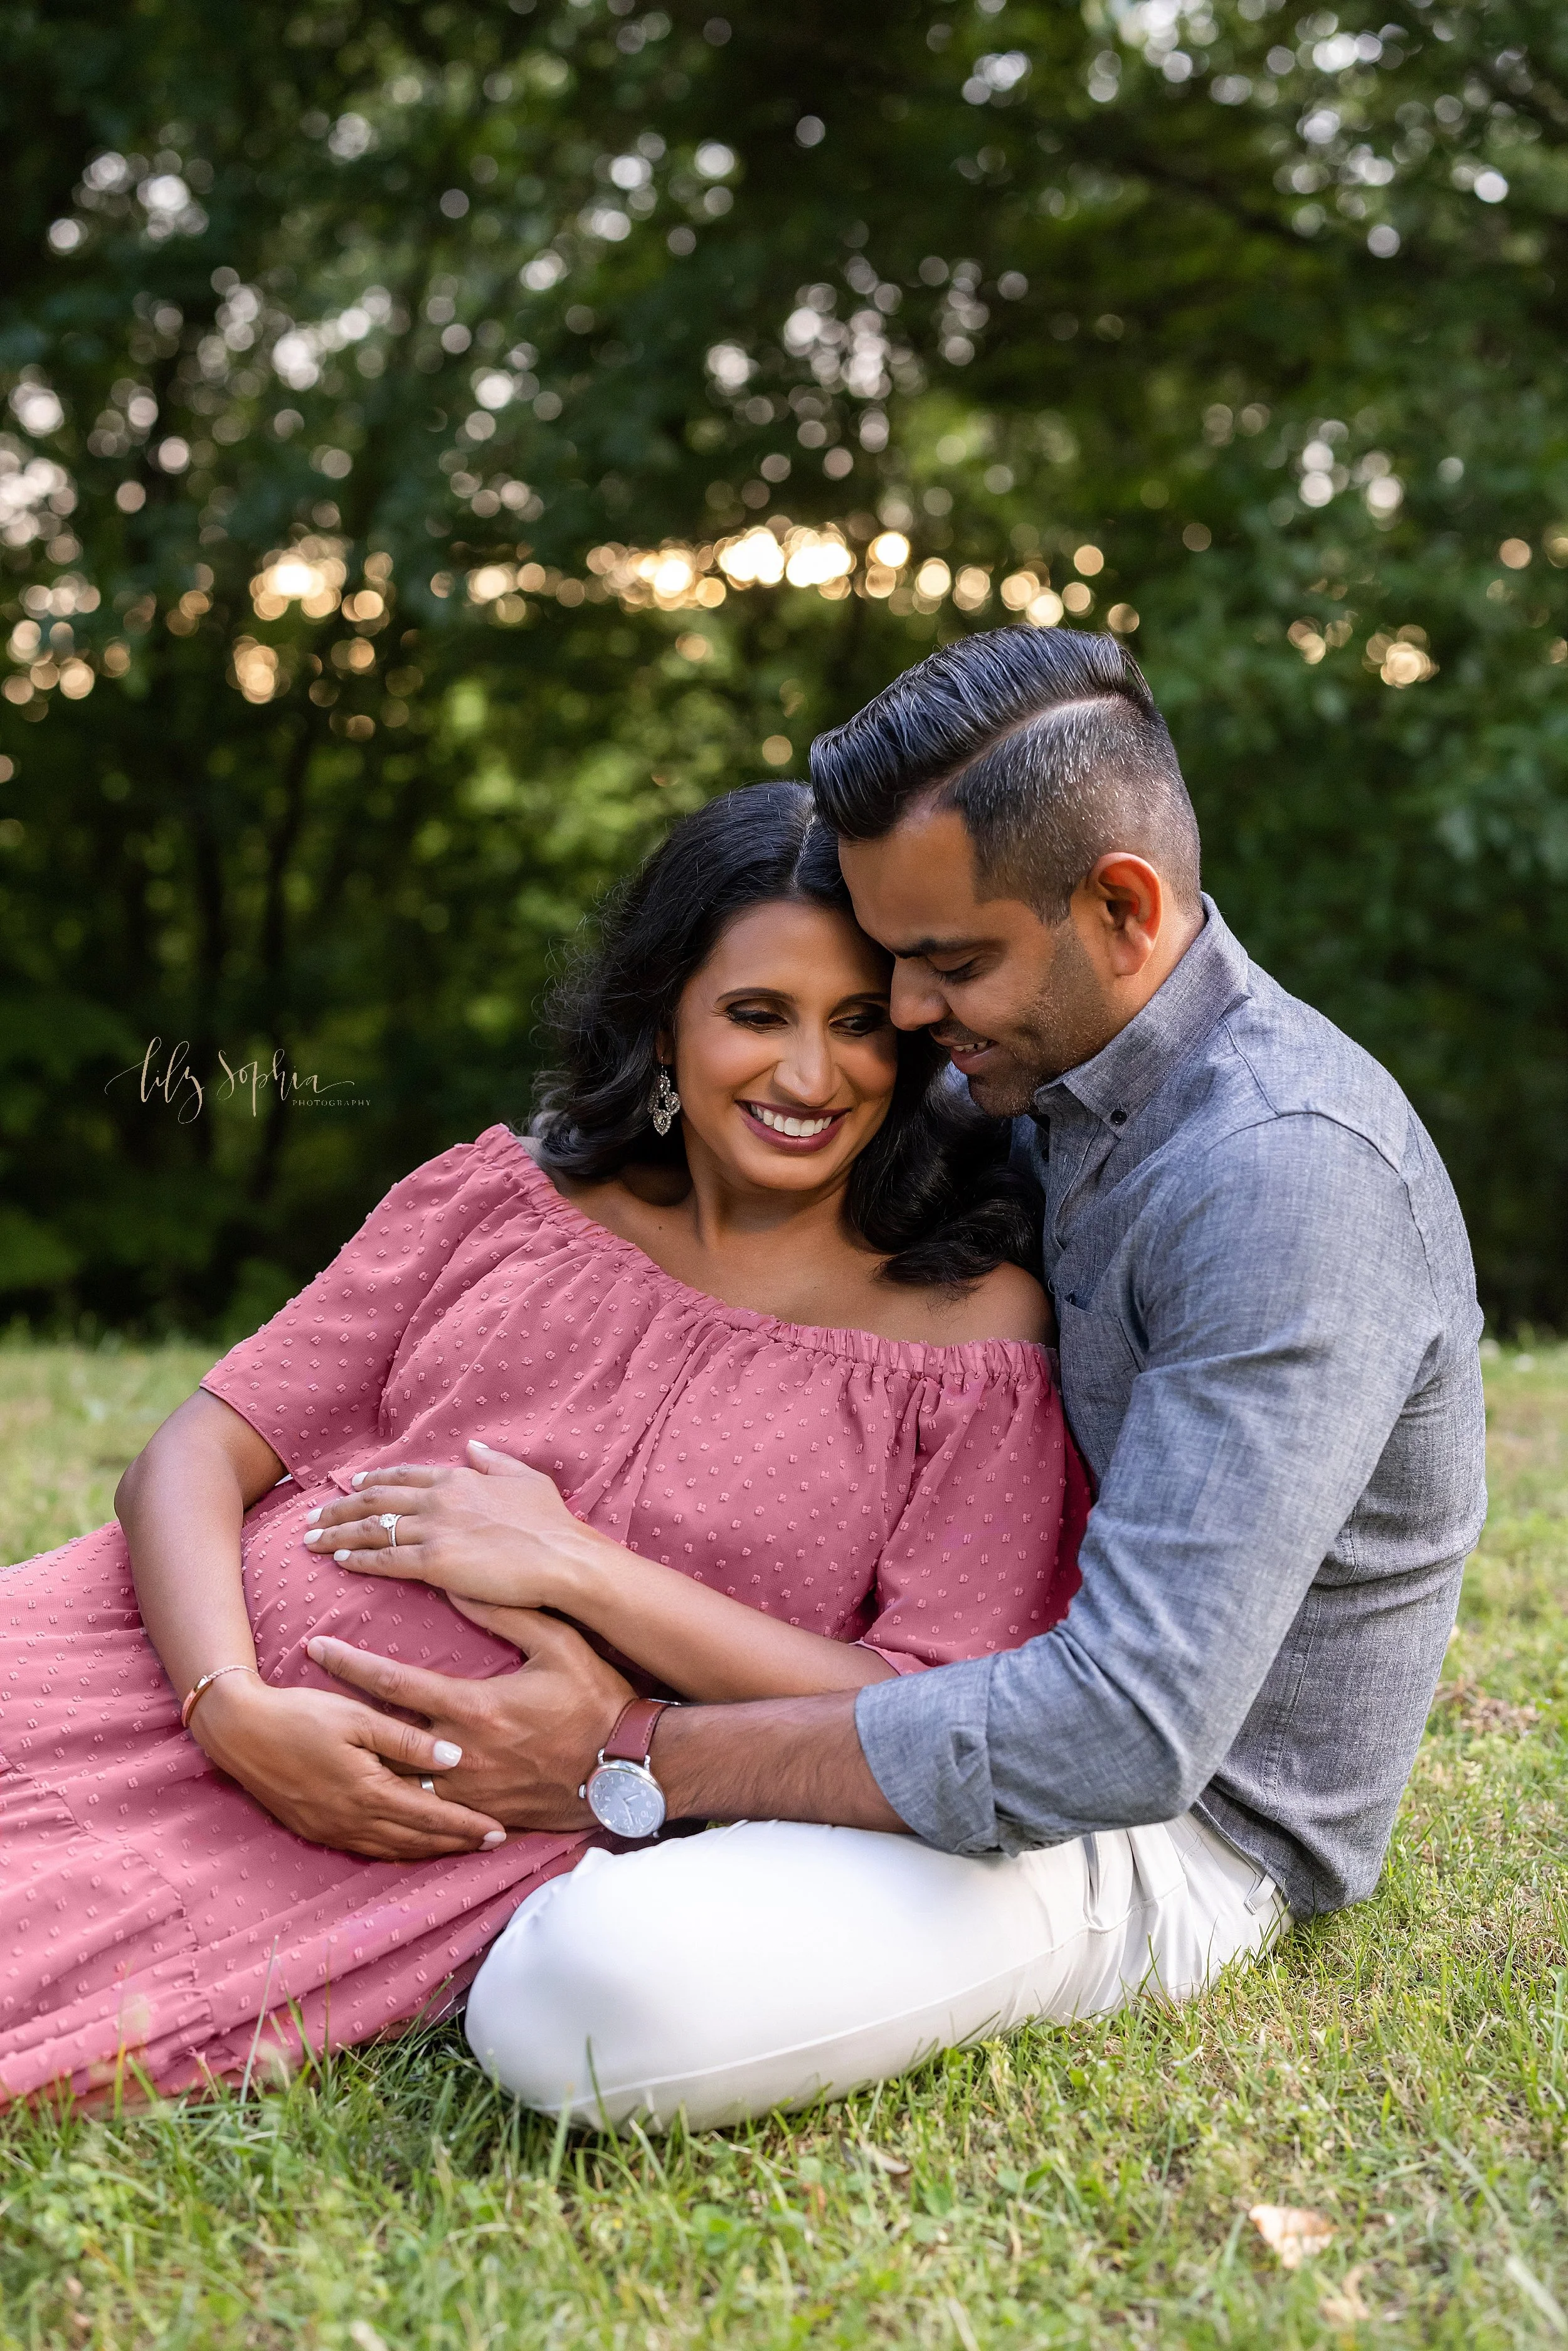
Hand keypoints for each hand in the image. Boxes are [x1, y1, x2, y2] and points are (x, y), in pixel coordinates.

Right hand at [190, 1669, 508, 1861]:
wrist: (240, 1731)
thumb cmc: (301, 1715)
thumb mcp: (358, 1718)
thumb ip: (407, 1739)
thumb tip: (456, 1756)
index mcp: (368, 1791)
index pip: (431, 1816)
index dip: (468, 1825)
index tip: (500, 1830)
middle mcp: (352, 1820)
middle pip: (417, 1839)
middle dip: (457, 1843)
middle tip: (494, 1843)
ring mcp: (332, 1829)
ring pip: (394, 1849)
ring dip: (430, 1850)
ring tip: (462, 1846)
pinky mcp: (316, 1829)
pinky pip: (368, 1849)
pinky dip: (398, 1850)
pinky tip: (410, 1844)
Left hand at [302, 1441, 599, 1608]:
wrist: (563, 1557)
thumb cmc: (551, 1524)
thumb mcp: (526, 1478)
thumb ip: (494, 1461)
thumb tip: (472, 1446)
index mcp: (458, 1478)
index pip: (403, 1476)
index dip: (372, 1480)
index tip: (350, 1484)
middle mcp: (439, 1498)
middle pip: (374, 1499)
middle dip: (338, 1508)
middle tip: (310, 1518)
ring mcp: (434, 1529)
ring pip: (371, 1528)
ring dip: (336, 1533)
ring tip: (310, 1541)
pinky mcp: (434, 1562)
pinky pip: (385, 1559)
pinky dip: (358, 1558)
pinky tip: (338, 1560)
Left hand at [306, 1607, 634, 1833]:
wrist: (629, 1770)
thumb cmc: (597, 1701)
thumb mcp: (559, 1644)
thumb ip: (507, 1612)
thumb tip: (458, 1581)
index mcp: (473, 1706)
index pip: (392, 1683)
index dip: (349, 1664)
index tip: (316, 1647)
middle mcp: (460, 1752)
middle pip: (378, 1737)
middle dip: (336, 1719)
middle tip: (299, 1706)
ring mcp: (467, 1791)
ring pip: (395, 1783)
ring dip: (358, 1767)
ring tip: (324, 1755)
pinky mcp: (481, 1815)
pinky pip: (425, 1815)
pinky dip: (395, 1805)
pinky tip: (372, 1799)